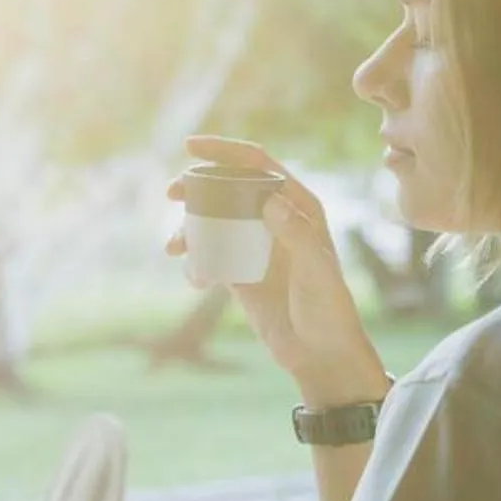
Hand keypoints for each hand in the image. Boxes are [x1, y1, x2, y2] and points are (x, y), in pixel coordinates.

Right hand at [168, 136, 387, 405]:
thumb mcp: (317, 271)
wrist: (320, 354)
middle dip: (196, 186)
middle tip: (172, 192)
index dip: (224, 151)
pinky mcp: (240, 272)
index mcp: (298, 206)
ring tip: (173, 247)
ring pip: (213, 221)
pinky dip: (196, 262)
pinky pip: (209, 256)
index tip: (190, 147)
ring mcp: (255, 245)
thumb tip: (269, 200)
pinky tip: (196, 281)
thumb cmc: (328, 310)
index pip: (257, 165)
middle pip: (227, 187)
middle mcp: (275, 219)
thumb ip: (297, 234)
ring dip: (188, 227)